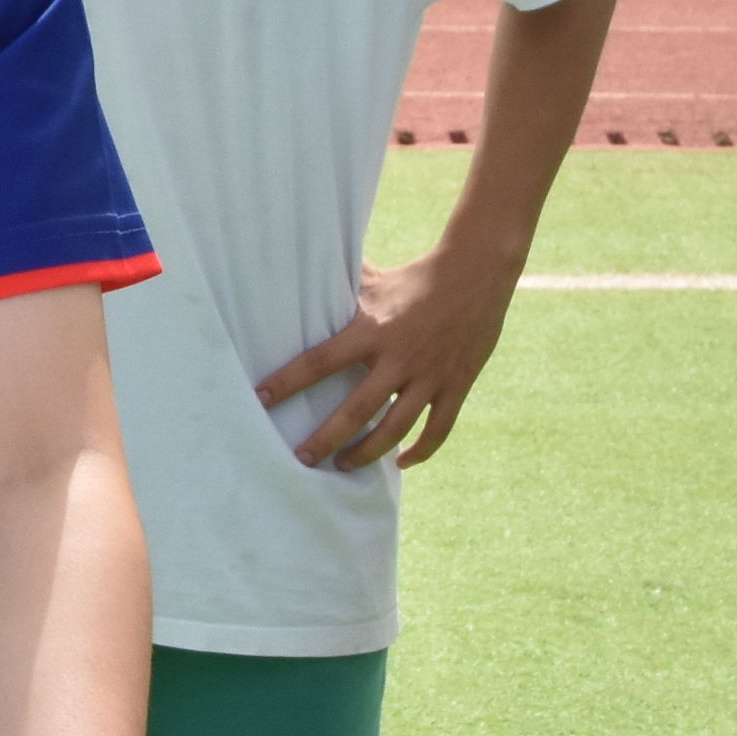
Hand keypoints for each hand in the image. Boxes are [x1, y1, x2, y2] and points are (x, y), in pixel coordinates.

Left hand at [255, 249, 514, 473]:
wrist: (477, 273)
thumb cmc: (415, 276)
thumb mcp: (373, 278)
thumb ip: (338, 285)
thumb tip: (298, 269)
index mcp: (372, 330)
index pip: (320, 361)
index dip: (287, 381)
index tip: (259, 400)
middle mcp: (400, 358)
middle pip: (357, 411)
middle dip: (326, 439)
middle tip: (301, 459)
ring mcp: (431, 375)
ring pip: (396, 429)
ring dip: (367, 453)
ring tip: (343, 465)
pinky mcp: (457, 385)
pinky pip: (438, 430)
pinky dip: (420, 451)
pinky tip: (400, 463)